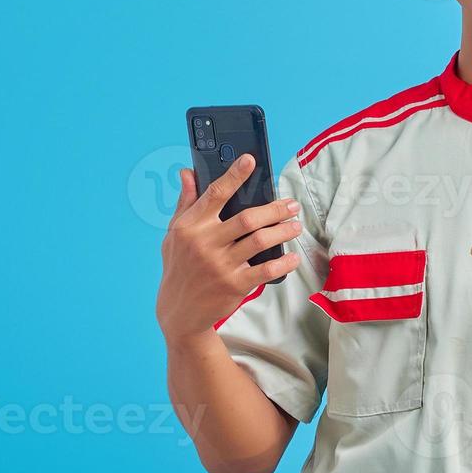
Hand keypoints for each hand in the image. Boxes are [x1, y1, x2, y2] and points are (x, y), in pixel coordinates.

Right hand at [155, 153, 303, 341]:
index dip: (234, 175)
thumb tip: (187, 172)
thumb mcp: (175, 234)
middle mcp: (205, 243)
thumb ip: (185, 203)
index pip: (215, 194)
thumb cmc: (180, 267)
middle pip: (247, 218)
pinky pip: (265, 270)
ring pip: (260, 241)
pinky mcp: (234, 285)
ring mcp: (220, 265)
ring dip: (283, 231)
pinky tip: (293, 256)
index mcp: (191, 226)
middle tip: (292, 205)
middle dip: (275, 209)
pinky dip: (283, 262)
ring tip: (296, 226)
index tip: (250, 160)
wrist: (179, 312)